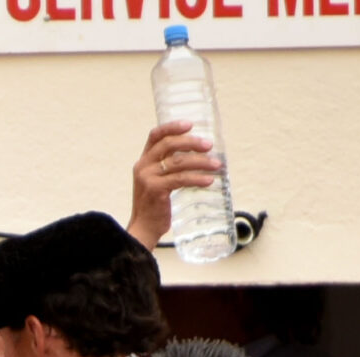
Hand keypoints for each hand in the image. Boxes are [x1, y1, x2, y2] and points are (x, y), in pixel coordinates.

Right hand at [126, 120, 220, 248]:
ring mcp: (148, 178)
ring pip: (178, 162)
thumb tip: (196, 156)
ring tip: (216, 165)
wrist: (144, 229)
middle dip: (191, 142)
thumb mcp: (157, 181)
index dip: (172, 127)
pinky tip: (208, 180)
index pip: (155, 136)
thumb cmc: (154, 206)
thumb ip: (169, 168)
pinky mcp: (155, 190)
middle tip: (208, 145)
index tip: (190, 124)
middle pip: (168, 144)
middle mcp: (143, 166)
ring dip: (200, 162)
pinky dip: (197, 179)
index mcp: (143, 161)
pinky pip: (180, 179)